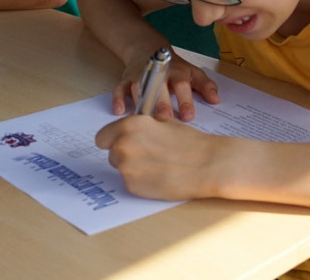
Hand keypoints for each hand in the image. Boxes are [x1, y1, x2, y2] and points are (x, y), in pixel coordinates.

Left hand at [95, 114, 222, 199]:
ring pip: (121, 169)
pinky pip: (131, 183)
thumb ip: (140, 126)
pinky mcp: (133, 187)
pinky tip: (159, 177)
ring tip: (157, 166)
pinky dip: (141, 182)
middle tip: (148, 156)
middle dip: (126, 155)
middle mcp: (123, 145)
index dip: (112, 140)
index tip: (120, 144)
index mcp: (128, 126)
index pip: (102, 137)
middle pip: (112, 154)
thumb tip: (129, 129)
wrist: (207, 165)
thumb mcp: (162, 122)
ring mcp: (127, 167)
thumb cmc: (189, 142)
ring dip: (134, 169)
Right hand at [111, 52, 218, 120]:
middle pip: (159, 87)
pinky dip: (118, 99)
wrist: (148, 49)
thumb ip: (205, 86)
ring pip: (139, 88)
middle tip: (165, 118)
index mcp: (176, 73)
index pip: (181, 85)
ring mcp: (140, 76)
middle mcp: (158, 74)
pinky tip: (120, 111)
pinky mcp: (126, 80)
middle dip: (162, 103)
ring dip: (141, 102)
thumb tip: (216, 101)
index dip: (185, 100)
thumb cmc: (173, 66)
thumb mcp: (192, 72)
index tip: (188, 116)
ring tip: (143, 120)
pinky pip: (119, 89)